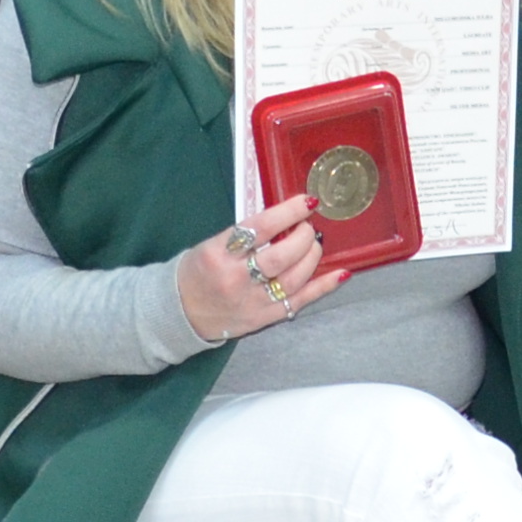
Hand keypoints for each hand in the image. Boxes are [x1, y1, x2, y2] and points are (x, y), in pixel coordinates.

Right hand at [175, 200, 347, 339]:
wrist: (180, 313)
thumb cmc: (197, 271)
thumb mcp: (211, 245)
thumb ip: (245, 234)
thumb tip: (286, 218)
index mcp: (218, 254)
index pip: (260, 228)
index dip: (288, 213)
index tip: (307, 202)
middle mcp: (236, 279)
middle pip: (281, 256)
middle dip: (303, 236)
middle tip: (308, 226)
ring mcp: (252, 302)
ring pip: (294, 278)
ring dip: (312, 256)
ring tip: (314, 243)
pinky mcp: (264, 318)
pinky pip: (300, 301)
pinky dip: (323, 287)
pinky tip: (341, 273)